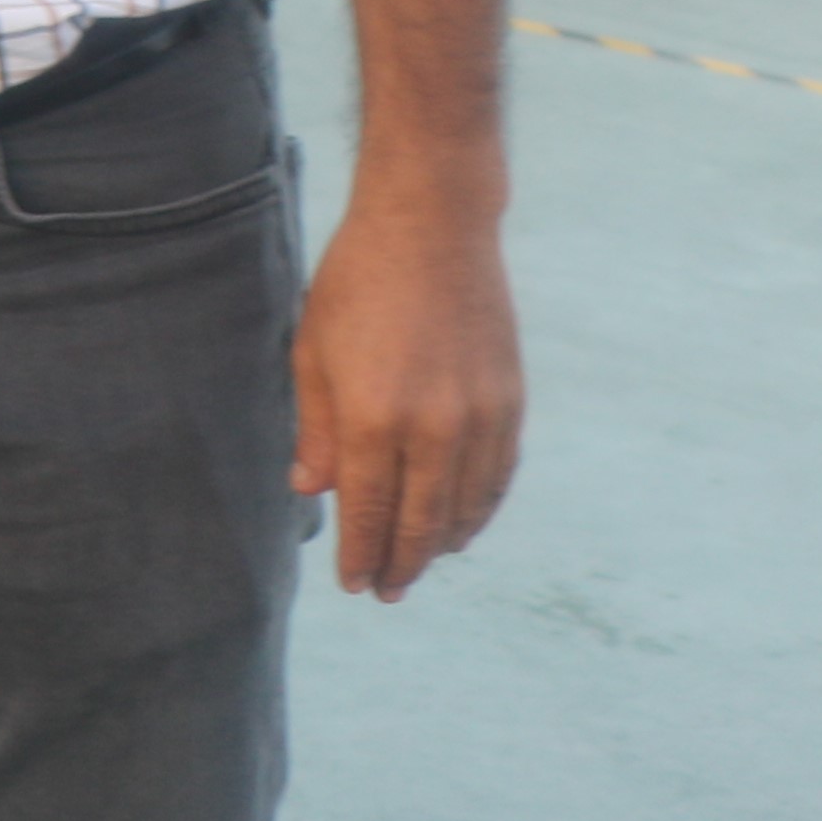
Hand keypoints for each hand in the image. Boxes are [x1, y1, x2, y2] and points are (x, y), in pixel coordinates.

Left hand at [290, 189, 522, 601]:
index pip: (368, 511)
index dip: (361, 553)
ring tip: (422, 563)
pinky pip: (498, 475)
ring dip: (443, 543)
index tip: (354, 583)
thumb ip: (315, 428)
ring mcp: (480, 417)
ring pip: (466, 506)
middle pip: (420, 521)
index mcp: (372, 417)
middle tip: (386, 591)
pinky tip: (463, 522)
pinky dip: (481, 507)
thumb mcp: (313, 352)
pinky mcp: (510, 401)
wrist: (432, 229)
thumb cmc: (356, 284)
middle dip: (401, 563)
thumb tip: (311, 491)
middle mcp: (433, 427)